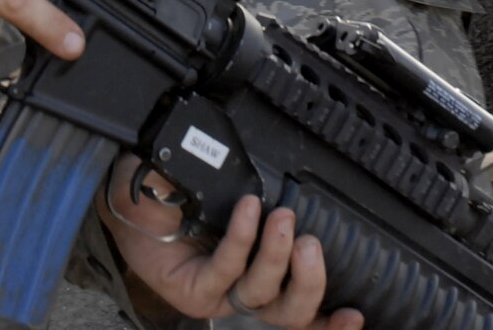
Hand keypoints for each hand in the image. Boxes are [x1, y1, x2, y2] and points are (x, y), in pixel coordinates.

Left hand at [99, 156, 362, 328]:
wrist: (137, 194)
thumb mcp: (237, 194)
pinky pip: (224, 269)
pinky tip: (249, 211)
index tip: (355, 313)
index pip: (304, 310)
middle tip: (311, 245)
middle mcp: (245, 292)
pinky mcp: (191, 290)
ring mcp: (218, 294)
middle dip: (310, 283)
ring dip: (275, 257)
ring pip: (260, 294)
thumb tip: (298, 177)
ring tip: (281, 219)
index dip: (331, 321)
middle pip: (290, 312)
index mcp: (265, 278)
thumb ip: (268, 194)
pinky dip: (241, 239)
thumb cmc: (190, 196)